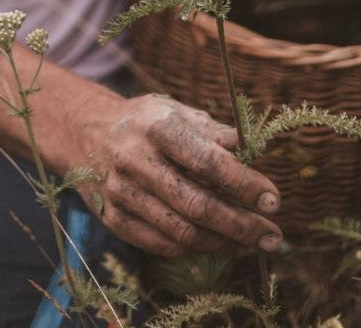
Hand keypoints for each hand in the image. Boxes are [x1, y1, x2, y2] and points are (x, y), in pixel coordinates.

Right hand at [77, 93, 281, 257]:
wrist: (86, 132)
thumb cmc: (146, 122)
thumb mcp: (178, 112)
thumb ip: (215, 133)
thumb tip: (254, 151)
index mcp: (157, 126)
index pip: (207, 161)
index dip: (243, 184)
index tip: (274, 200)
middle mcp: (135, 160)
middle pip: (196, 204)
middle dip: (241, 225)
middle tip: (273, 236)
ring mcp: (121, 193)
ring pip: (181, 231)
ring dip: (225, 243)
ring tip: (254, 244)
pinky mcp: (114, 219)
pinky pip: (162, 244)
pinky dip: (197, 249)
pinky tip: (221, 245)